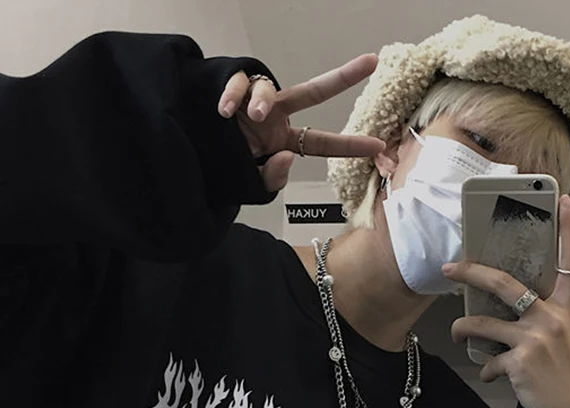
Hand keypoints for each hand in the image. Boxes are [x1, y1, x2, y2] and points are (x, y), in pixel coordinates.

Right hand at [217, 56, 384, 191]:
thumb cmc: (224, 167)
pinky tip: (225, 111)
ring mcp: (252, 102)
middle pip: (312, 92)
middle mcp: (273, 116)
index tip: (378, 146)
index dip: (348, 145)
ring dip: (261, 101)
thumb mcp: (252, 184)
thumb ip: (273, 179)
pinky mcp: (229, 90)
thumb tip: (286, 157)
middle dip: (341, 77)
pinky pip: (236, 83)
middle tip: (370, 62)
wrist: (191, 156)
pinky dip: (232, 95)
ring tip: (253, 116)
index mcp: (282, 140)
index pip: (321, 142)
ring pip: (267, 89)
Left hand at [444, 195, 569, 407]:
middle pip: (505, 283)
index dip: (569, 230)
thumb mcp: (566, 336)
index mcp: (567, 307)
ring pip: (481, 324)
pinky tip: (491, 374)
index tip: (562, 201)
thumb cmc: (566, 372)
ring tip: (458, 335)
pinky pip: (487, 360)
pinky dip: (485, 369)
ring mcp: (535, 339)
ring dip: (461, 330)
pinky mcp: (519, 362)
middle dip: (472, 273)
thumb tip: (504, 306)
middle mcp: (552, 318)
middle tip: (451, 268)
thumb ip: (543, 316)